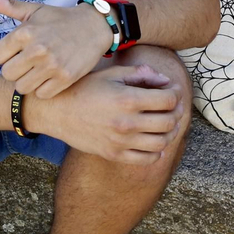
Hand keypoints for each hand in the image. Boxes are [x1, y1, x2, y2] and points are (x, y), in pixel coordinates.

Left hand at [0, 0, 113, 98]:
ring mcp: (51, 65)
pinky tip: (49, 77)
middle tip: (26, 63)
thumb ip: (10, 6)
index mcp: (25, 32)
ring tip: (36, 71)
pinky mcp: (65, 78)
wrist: (94, 26)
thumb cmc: (60, 19)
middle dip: (14, 70)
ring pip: (22, 88)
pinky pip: (41, 94)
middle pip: (7, 75)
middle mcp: (37, 50)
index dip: (4, 56)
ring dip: (28, 81)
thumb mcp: (35, 10)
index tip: (15, 53)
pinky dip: (44, 89)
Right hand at [24, 62, 182, 163]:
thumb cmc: (84, 88)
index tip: (172, 90)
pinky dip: (157, 151)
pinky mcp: (114, 154)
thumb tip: (165, 81)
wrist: (57, 111)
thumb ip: (140, 75)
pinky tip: (154, 141)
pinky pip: (146, 159)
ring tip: (165, 123)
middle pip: (169, 122)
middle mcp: (127, 123)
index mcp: (127, 99)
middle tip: (173, 106)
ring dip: (169, 133)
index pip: (168, 100)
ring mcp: (121, 142)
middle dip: (176, 112)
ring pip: (161, 142)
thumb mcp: (111, 74)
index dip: (175, 93)